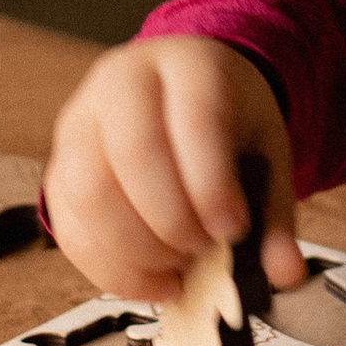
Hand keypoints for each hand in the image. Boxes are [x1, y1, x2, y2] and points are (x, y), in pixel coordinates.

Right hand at [44, 36, 303, 309]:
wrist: (184, 94)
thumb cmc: (228, 120)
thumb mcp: (267, 152)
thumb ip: (275, 215)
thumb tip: (286, 273)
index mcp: (188, 64)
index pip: (195, 118)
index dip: (212, 184)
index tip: (233, 230)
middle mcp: (122, 82)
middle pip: (133, 154)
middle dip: (172, 221)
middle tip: (204, 250)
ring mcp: (80, 122)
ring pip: (88, 193)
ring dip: (136, 250)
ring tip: (179, 268)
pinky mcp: (58, 167)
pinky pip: (68, 226)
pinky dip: (109, 268)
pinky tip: (151, 281)